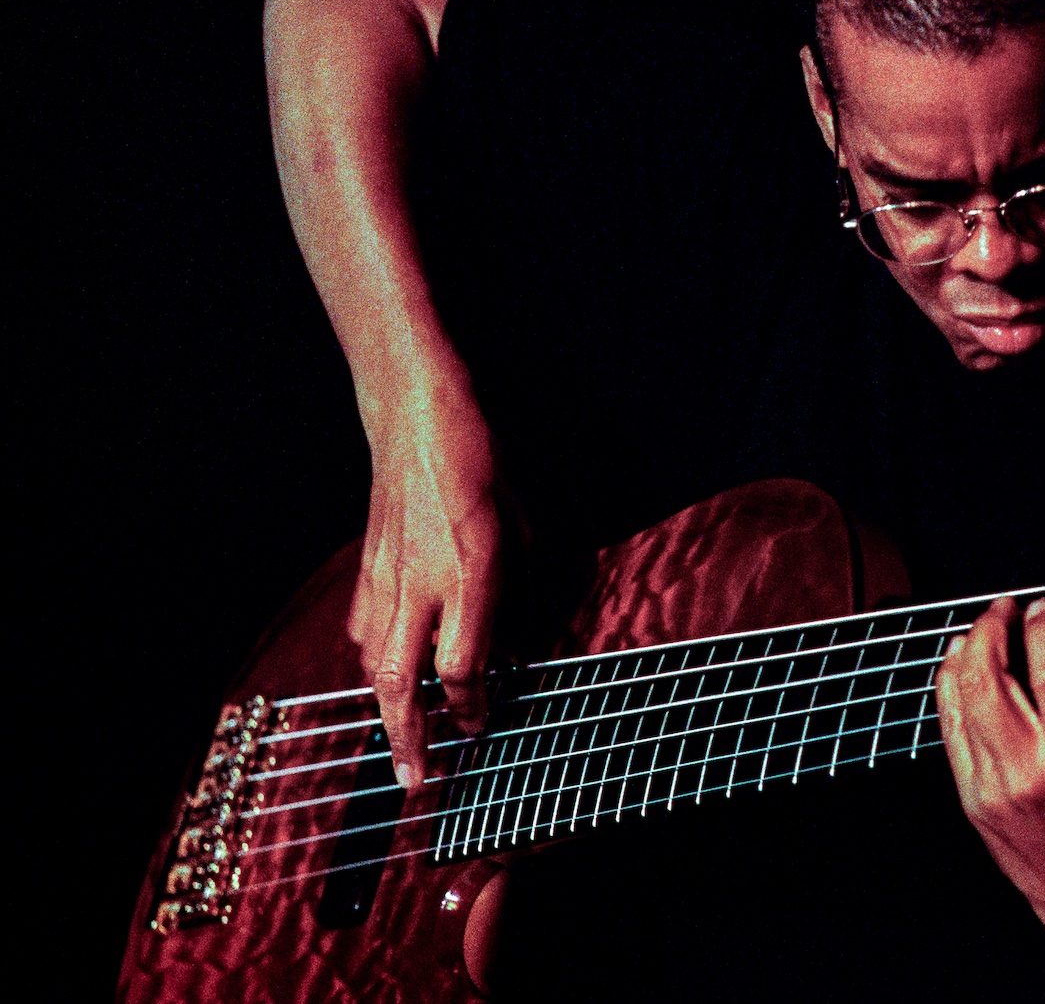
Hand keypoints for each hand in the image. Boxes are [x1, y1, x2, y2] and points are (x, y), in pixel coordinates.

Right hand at [349, 375, 505, 791]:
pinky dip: (373, 665)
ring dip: (388, 711)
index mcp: (471, 573)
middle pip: (403, 683)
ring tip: (403, 747)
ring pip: (374, 664)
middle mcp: (423, 584)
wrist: (417, 417)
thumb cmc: (484, 466)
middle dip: (410, 739)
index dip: (473, 708)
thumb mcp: (526, 528)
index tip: (482, 730)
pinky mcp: (365, 568)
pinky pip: (363, 632)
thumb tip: (517, 649)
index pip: (465, 667)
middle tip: (416, 782)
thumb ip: (521, 593)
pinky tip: (386, 680)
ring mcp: (386, 577)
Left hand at [937, 596, 1044, 961]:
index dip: (1044, 629)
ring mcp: (992, 786)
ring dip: (968, 652)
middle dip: (994, 629)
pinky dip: (949, 688)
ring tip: (980, 628)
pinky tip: (958, 665)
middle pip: (992, 677)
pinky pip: (948, 729)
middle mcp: (1029, 770)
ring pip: (962, 699)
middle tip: (1006, 607)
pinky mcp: (971, 798)